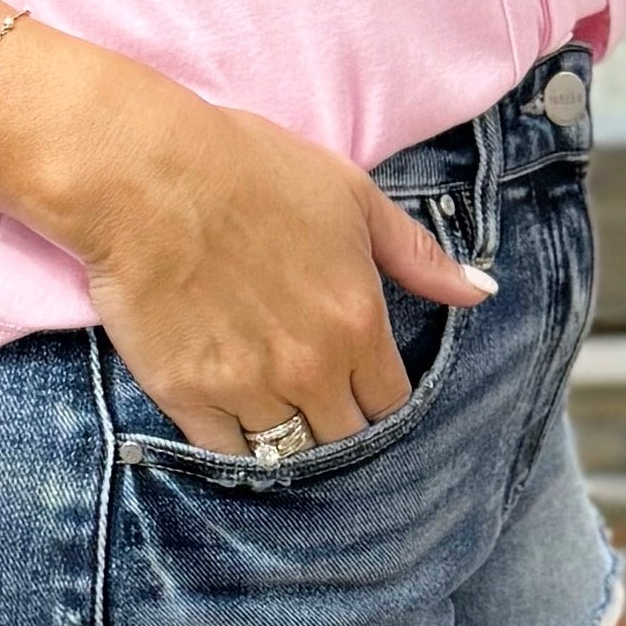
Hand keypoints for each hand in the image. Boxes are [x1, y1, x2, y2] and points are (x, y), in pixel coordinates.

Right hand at [0, 34, 494, 453]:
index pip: (390, 403)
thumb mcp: (351, 196)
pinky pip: (224, 456)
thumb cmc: (248, 169)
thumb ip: (417, 255)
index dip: (375, 396)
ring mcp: (248, 389)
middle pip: (343, 439)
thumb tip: (481, 293)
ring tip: (272, 414)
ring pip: (287, 454)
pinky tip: (229, 423)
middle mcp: (311, 368)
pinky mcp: (187, 397)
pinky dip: (232, 447)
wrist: (144, 174)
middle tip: (314, 402)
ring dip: (285, 440)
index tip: (357, 384)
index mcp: (358, 322)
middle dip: (336, 425)